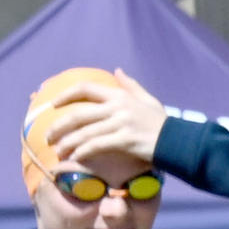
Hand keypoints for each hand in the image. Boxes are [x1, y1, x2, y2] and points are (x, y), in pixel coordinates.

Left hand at [35, 77, 171, 179]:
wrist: (179, 142)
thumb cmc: (162, 123)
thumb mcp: (148, 99)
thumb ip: (131, 85)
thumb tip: (118, 70)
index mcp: (120, 96)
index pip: (85, 89)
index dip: (66, 95)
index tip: (53, 104)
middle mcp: (117, 107)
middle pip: (79, 114)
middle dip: (59, 126)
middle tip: (49, 136)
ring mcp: (121, 124)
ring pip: (85, 132)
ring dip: (68, 142)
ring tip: (58, 151)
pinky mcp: (125, 140)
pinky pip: (97, 145)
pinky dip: (83, 152)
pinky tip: (76, 158)